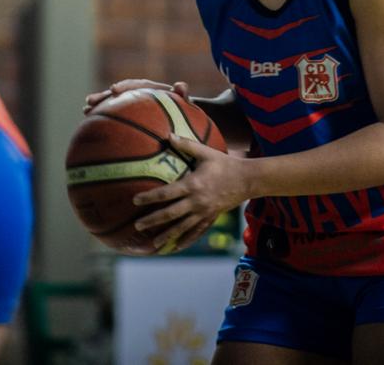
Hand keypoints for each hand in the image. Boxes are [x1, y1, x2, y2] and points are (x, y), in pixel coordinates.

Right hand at [82, 78, 189, 113]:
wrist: (184, 114)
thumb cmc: (185, 108)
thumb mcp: (186, 102)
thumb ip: (183, 94)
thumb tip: (180, 85)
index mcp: (152, 89)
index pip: (137, 85)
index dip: (125, 87)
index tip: (114, 90)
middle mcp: (140, 94)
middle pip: (120, 93)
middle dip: (105, 96)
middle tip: (90, 101)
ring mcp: (134, 104)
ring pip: (114, 104)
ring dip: (100, 105)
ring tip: (86, 110)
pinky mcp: (130, 115)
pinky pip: (116, 116)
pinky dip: (105, 118)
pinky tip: (90, 124)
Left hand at [131, 133, 248, 251]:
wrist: (248, 180)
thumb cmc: (226, 164)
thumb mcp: (206, 153)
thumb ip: (187, 145)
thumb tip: (169, 135)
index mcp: (193, 185)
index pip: (166, 193)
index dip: (149, 197)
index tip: (135, 200)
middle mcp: (196, 201)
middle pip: (170, 214)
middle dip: (153, 220)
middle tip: (137, 226)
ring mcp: (204, 212)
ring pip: (182, 227)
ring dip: (166, 235)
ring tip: (153, 243)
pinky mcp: (211, 218)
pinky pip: (196, 232)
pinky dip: (186, 240)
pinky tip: (176, 247)